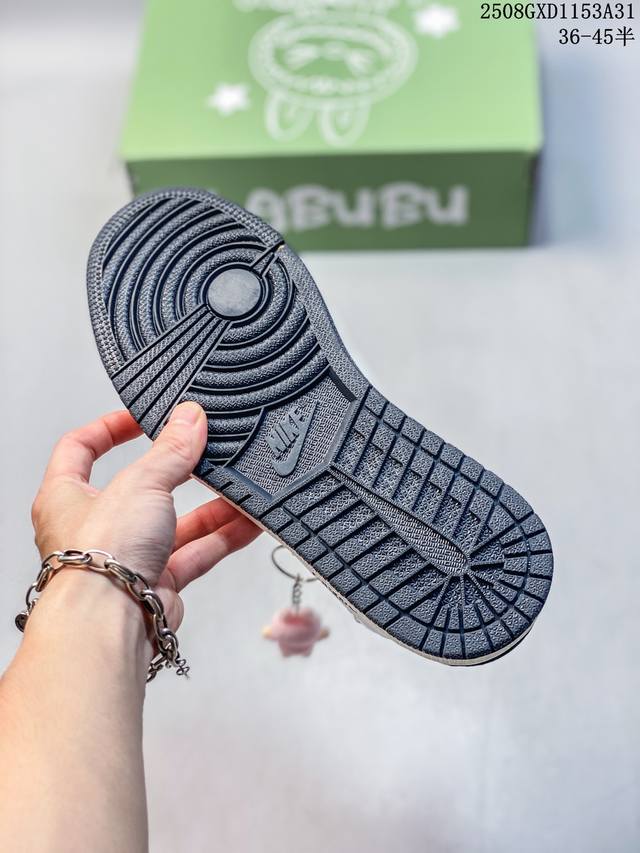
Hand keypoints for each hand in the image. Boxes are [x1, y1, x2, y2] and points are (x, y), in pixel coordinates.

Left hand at [30, 402, 260, 629]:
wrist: (109, 624)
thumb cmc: (97, 558)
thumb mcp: (140, 482)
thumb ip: (171, 450)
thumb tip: (189, 418)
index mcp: (67, 496)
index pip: (80, 449)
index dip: (109, 428)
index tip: (142, 419)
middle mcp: (95, 527)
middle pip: (141, 487)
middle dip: (177, 471)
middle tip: (205, 451)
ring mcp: (128, 556)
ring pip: (175, 523)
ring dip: (210, 507)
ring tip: (238, 487)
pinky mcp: (157, 582)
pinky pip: (196, 553)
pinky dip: (222, 537)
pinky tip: (247, 522)